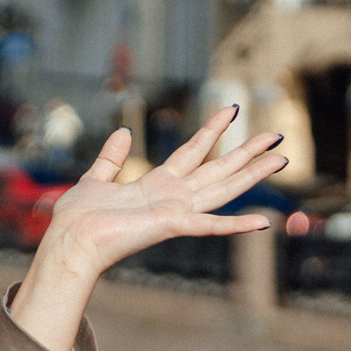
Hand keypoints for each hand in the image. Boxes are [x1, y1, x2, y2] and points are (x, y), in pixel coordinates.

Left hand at [8, 107, 296, 350]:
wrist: (70, 242)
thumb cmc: (79, 219)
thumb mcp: (95, 179)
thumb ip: (111, 157)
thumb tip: (124, 132)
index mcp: (157, 184)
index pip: (193, 151)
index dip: (212, 130)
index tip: (232, 109)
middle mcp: (173, 197)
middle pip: (218, 168)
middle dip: (247, 151)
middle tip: (276, 135)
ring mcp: (176, 211)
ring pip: (223, 188)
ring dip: (252, 174)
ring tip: (281, 159)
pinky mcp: (171, 225)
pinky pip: (210, 225)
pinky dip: (236, 225)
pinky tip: (264, 222)